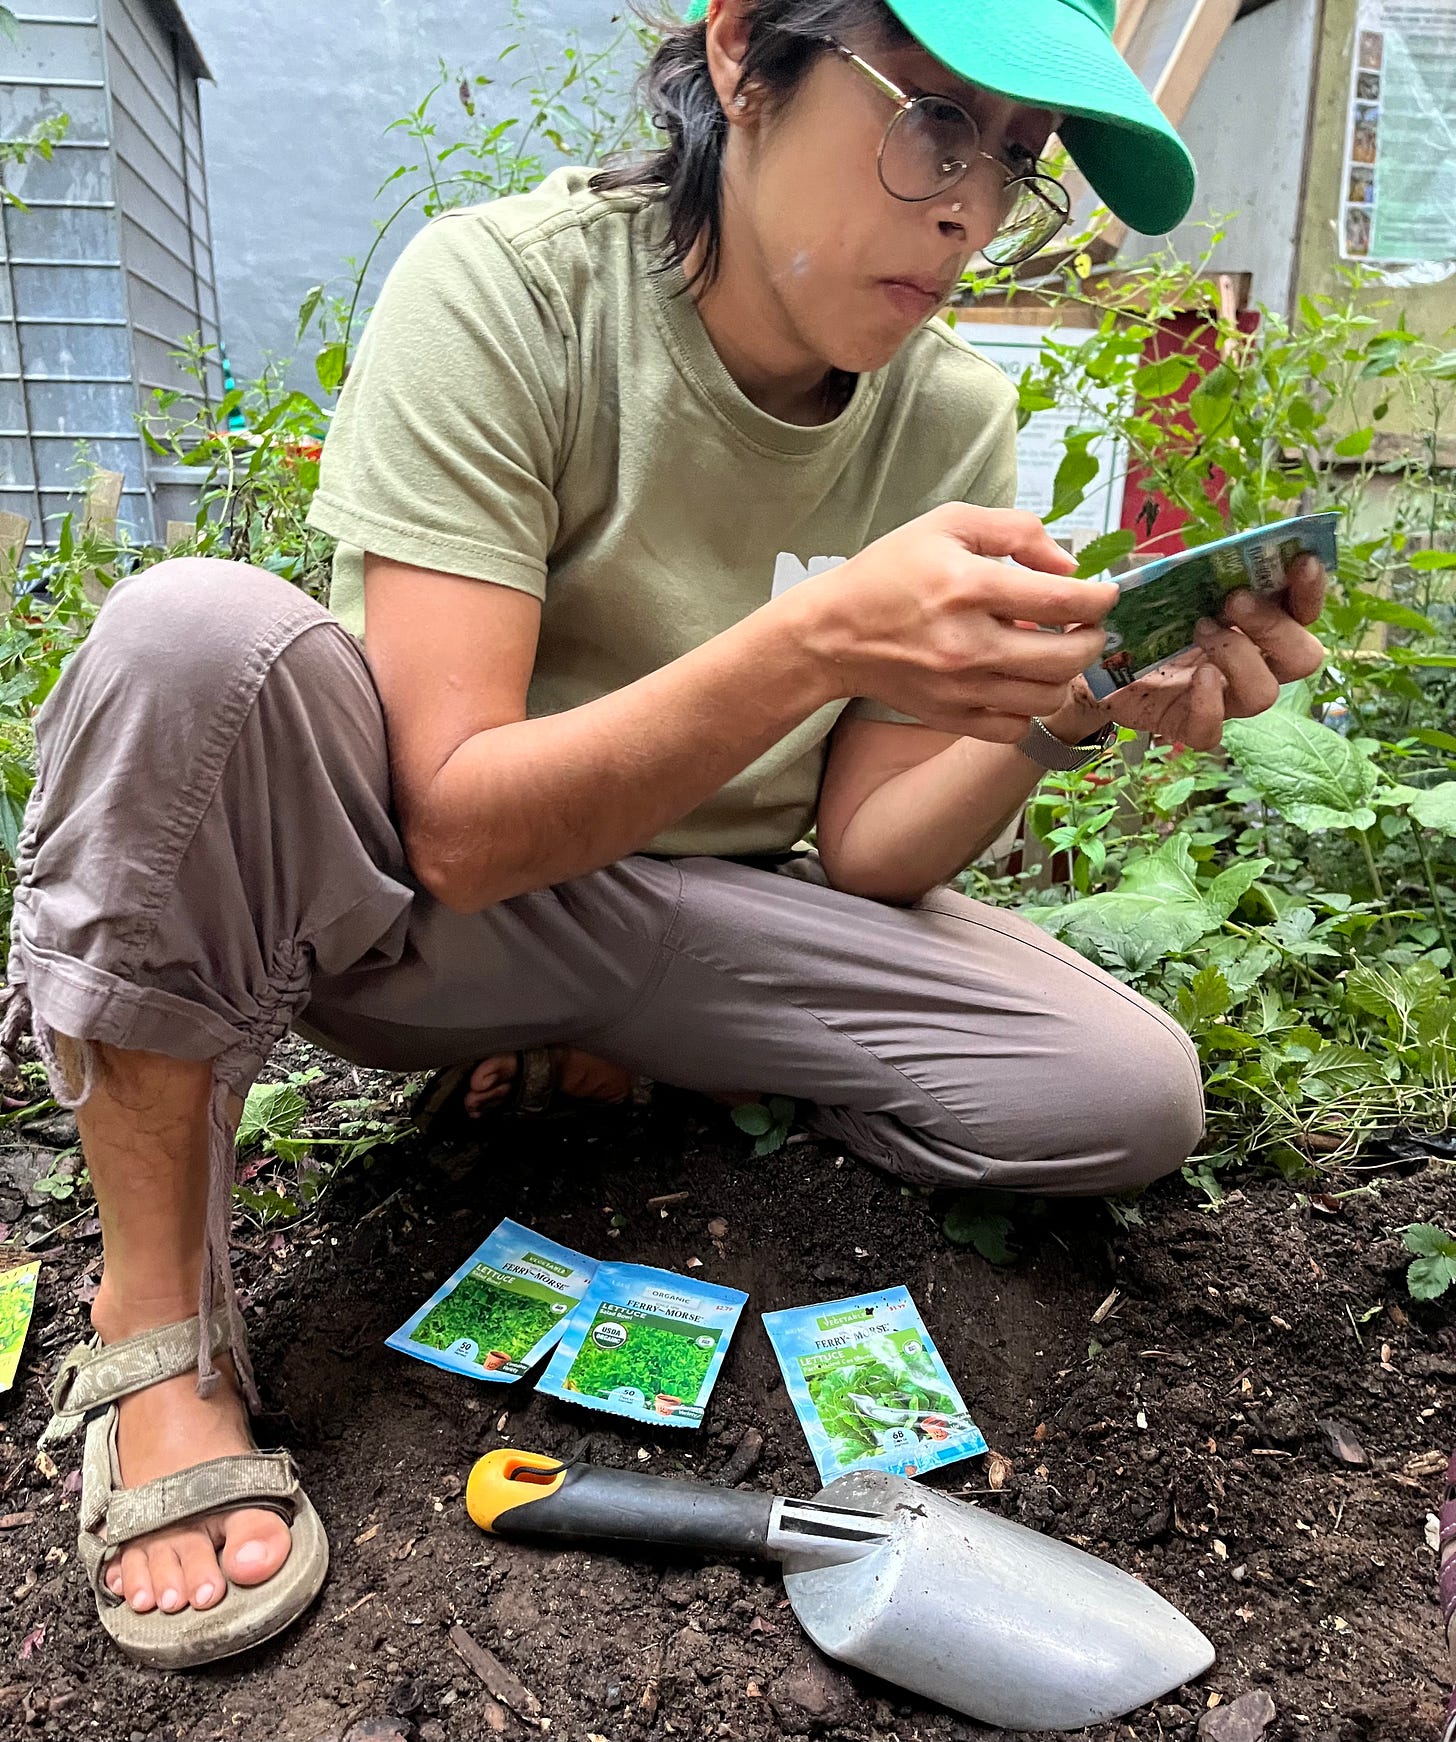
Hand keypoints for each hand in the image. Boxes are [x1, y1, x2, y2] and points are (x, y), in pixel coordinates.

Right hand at [790, 504, 1115, 742]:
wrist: (833, 634)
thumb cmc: (890, 573)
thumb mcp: (947, 524)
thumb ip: (1016, 531)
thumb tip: (1069, 565)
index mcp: (970, 587)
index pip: (1066, 601)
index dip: (1101, 599)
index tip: (1106, 595)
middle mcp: (970, 644)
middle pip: (1068, 657)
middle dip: (1093, 639)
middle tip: (1088, 626)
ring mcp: (961, 688)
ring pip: (1048, 697)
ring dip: (1063, 674)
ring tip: (1053, 652)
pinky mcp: (952, 717)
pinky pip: (1016, 728)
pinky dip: (1028, 707)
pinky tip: (1019, 681)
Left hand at [1046, 554, 1328, 751]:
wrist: (1088, 663)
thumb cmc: (1135, 620)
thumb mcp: (1157, 586)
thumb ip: (1183, 572)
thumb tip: (1197, 556)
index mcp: (1252, 624)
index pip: (1301, 610)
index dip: (1309, 589)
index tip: (1300, 561)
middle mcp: (1249, 664)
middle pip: (1302, 658)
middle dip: (1276, 625)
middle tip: (1234, 600)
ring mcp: (1222, 699)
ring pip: (1264, 695)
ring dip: (1238, 657)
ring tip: (1200, 629)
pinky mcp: (1187, 725)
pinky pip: (1212, 732)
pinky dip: (1207, 706)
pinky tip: (1195, 680)